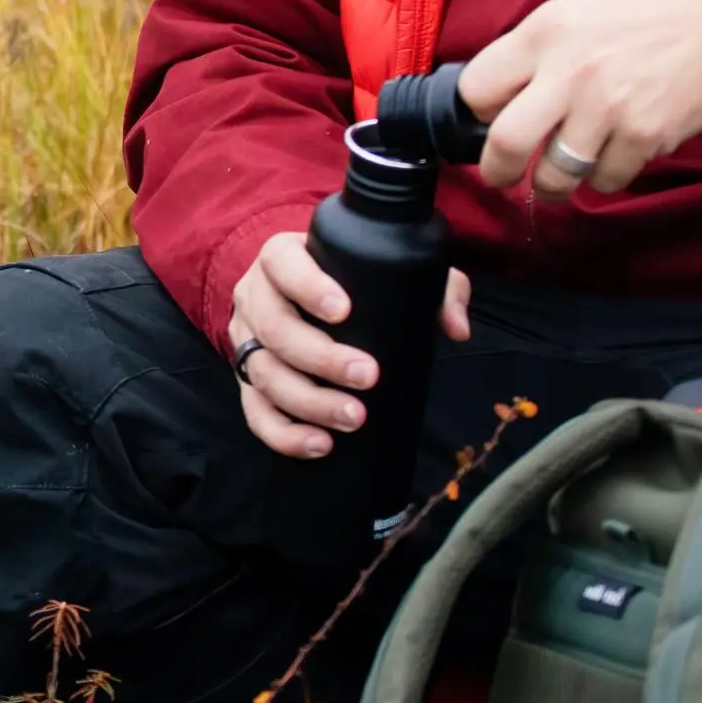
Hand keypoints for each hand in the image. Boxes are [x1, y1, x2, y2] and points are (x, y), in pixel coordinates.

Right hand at [229, 232, 472, 458]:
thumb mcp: (394, 271)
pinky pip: (254, 411)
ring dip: (308, 402)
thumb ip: (436, 288)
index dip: (308, 286)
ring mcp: (245, 340)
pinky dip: (282, 433)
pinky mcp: (246, 379)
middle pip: (274, 328)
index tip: (344, 310)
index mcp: (281, 258)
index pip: (283, 263)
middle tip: (368, 376)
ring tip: (354, 419)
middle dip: (321, 358)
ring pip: (264, 373)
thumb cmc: (354, 282)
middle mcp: (255, 296)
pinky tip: (319, 444)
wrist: (305, 296)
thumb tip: (456, 329)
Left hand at [460, 0, 701, 198]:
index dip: (478, 109)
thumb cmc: (645, 11)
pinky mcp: (645, 136)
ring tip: (558, 176)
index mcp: (544, 33)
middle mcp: (570, 73)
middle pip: (506, 143)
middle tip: (501, 175)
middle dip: (497, 170)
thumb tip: (499, 89)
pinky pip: (606, 179)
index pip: (477, 88)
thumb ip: (535, 45)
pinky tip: (611, 156)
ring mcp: (608, 108)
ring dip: (553, 183)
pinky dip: (604, 176)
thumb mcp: (577, 6)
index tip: (489, 116)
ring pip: (556, 175)